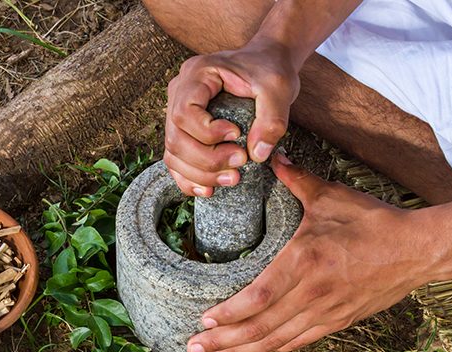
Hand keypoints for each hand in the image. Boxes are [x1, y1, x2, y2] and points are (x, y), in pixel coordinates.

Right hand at [164, 42, 299, 196]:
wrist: (266, 62)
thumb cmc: (269, 70)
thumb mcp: (278, 88)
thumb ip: (272, 119)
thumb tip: (257, 155)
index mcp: (197, 74)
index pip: (184, 113)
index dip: (207, 133)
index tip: (237, 135)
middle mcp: (179, 91)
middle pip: (175, 138)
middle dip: (207, 160)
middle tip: (240, 163)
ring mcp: (177, 111)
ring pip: (173, 153)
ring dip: (200, 174)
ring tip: (233, 178)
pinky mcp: (185, 130)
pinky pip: (176, 159)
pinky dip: (189, 178)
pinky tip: (209, 189)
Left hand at [186, 154, 438, 351]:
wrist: (419, 250)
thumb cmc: (374, 222)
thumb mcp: (332, 197)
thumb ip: (296, 180)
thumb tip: (270, 157)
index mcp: (306, 261)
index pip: (258, 297)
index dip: (228, 314)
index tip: (203, 320)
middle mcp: (314, 294)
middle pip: (260, 327)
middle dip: (223, 341)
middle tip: (192, 348)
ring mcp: (327, 312)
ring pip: (276, 341)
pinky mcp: (338, 322)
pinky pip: (298, 342)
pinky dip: (272, 349)